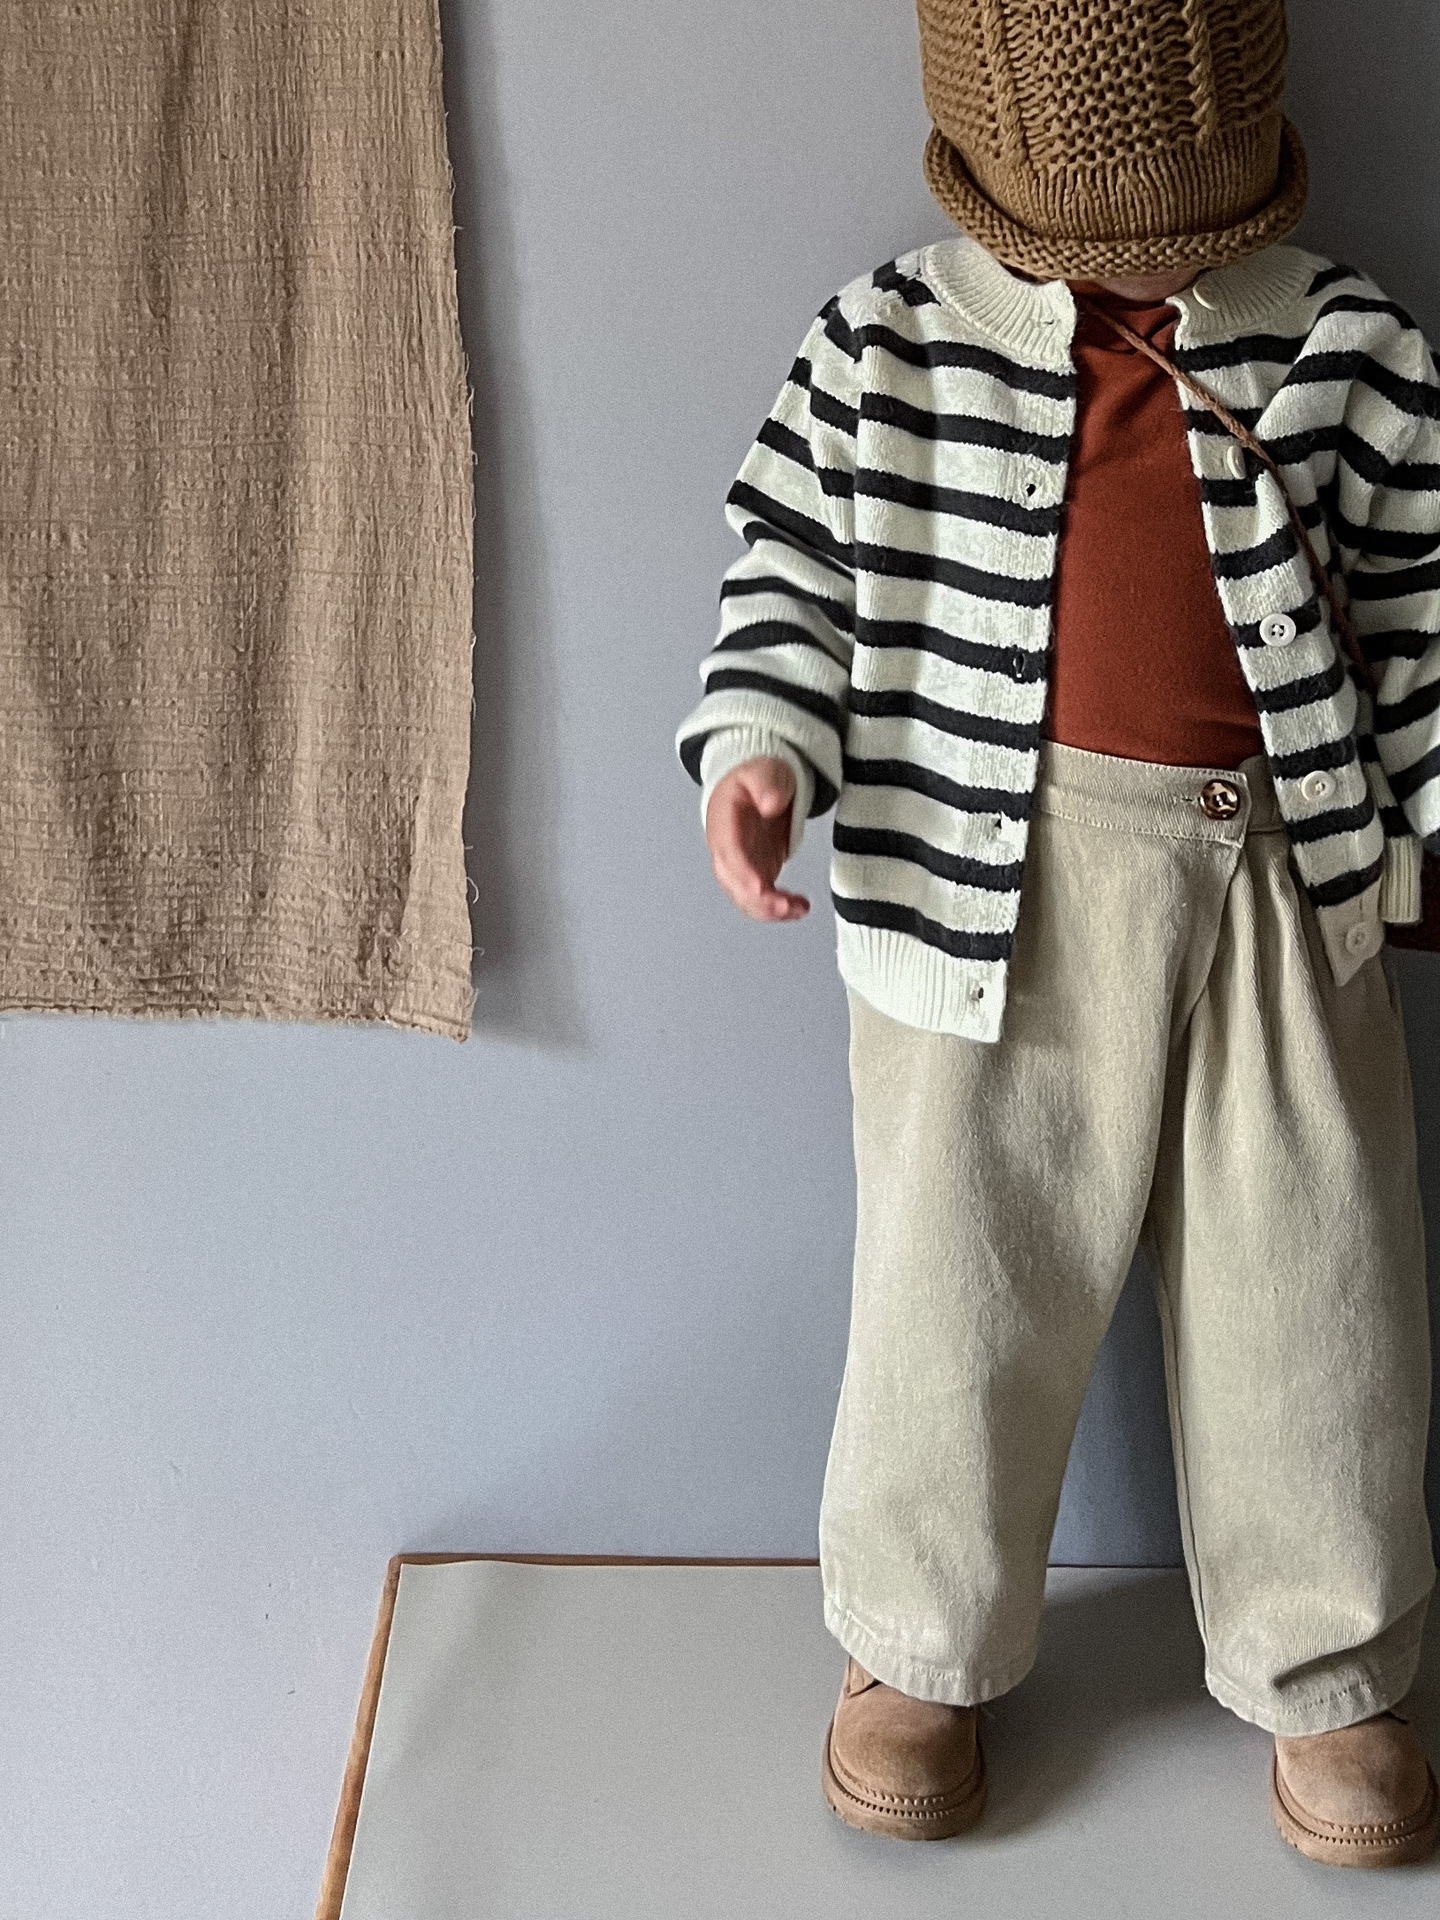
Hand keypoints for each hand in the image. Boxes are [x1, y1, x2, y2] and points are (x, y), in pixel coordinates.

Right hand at [705, 757, 810, 922]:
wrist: (755, 783)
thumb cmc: (756, 777)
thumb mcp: (763, 770)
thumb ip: (767, 784)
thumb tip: (771, 803)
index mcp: (724, 824)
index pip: (729, 853)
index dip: (743, 873)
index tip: (761, 888)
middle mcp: (726, 851)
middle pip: (734, 884)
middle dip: (759, 901)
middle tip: (785, 907)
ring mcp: (741, 866)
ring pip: (746, 898)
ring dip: (770, 910)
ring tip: (800, 908)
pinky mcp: (756, 874)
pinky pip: (762, 899)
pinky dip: (779, 908)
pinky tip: (799, 907)